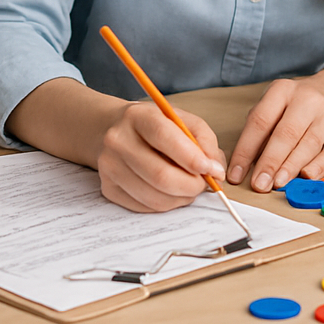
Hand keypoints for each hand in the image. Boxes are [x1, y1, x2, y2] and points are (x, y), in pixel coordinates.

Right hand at [95, 103, 226, 212]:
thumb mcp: (180, 119)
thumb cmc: (153, 126)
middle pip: (160, 175)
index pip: (165, 138)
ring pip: (155, 197)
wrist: (110, 131)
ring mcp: (109, 166)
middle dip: (192, 186)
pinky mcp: (108, 188)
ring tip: (189, 187)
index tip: (211, 170)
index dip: (192, 158)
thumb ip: (204, 140)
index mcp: (138, 116)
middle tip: (204, 184)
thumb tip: (215, 170)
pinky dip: (166, 204)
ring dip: (181, 198)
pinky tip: (171, 192)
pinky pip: (145, 207)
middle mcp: (118, 140)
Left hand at [227, 68, 323, 192]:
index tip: (236, 175)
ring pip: (309, 143)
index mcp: (282, 90)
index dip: (245, 150)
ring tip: (278, 184)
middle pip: (286, 134)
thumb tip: (247, 166)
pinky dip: (319, 167)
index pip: (260, 121)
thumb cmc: (298, 105)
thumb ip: (262, 131)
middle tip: (259, 184)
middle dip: (270, 162)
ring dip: (292, 167)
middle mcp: (307, 99)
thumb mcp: (276, 106)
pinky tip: (306, 177)